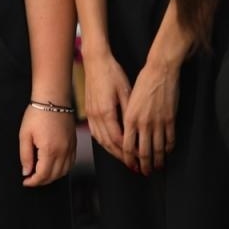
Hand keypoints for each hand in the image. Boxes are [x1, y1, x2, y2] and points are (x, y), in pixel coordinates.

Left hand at [20, 106, 75, 185]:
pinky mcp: (74, 144)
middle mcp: (63, 152)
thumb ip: (25, 156)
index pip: (43, 175)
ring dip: (52, 177)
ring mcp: (71, 148)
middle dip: (42, 181)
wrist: (53, 100)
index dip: (33, 182)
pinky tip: (53, 167)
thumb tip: (26, 171)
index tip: (26, 181)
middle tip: (31, 180)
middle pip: (54, 176)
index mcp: (49, 150)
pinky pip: (71, 163)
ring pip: (64, 171)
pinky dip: (62, 169)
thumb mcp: (24, 135)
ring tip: (40, 175)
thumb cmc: (37, 114)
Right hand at [81, 47, 132, 168]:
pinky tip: (111, 145)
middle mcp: (96, 115)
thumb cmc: (112, 73)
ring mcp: (90, 114)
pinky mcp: (89, 111)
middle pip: (108, 143)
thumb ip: (130, 112)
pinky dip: (104, 142)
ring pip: (101, 140)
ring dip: (112, 151)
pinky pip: (95, 133)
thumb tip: (137, 130)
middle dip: (121, 156)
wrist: (95, 62)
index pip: (118, 138)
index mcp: (106, 111)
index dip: (129, 151)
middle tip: (133, 166)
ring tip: (124, 159)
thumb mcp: (126, 91)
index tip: (139, 159)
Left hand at [122, 62, 179, 175]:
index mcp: (129, 118)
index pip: (127, 145)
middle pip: (142, 151)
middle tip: (145, 172)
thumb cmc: (140, 83)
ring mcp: (158, 122)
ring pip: (157, 147)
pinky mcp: (170, 119)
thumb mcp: (127, 100)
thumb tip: (125, 134)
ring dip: (157, 160)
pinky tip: (168, 152)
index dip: (128, 158)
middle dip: (143, 164)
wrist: (159, 72)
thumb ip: (126, 118)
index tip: (131, 166)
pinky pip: (170, 138)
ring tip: (157, 167)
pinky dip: (169, 148)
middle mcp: (142, 123)